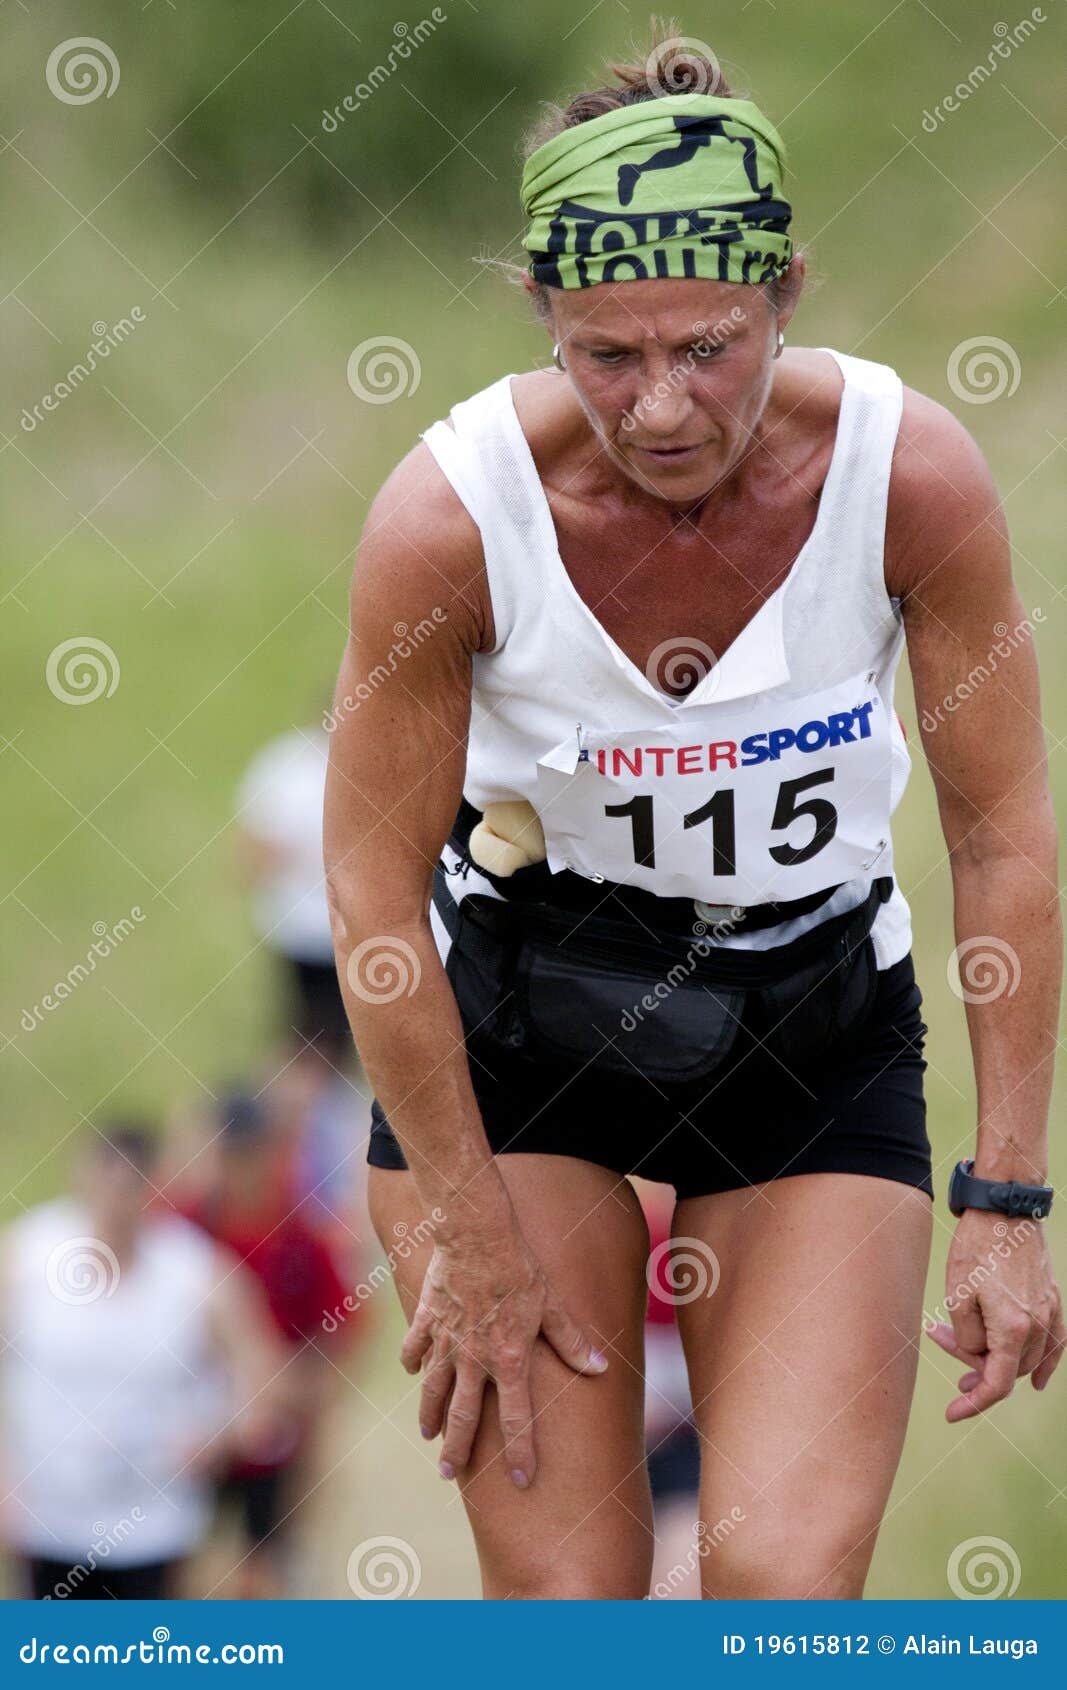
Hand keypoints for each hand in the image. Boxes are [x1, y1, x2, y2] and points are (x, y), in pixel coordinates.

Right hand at [400, 1228, 607, 1488]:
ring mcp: (445, 1341)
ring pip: (433, 1389)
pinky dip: (411, 1362)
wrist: (476, 1236)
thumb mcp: (553, 1305)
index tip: (520, 1480)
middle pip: (463, 1416)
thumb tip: (601, 1368)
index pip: (517, 1420)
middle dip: (456, 1449)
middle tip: (447, 1474)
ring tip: (427, 1434)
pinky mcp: (426, 1319)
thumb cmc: (520, 1268)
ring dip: (429, 1414)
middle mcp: (474, 1359)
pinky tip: (411, 1372)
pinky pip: (414, 1348)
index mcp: (508, 1360)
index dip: (521, 1453)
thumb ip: (573, 1341)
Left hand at [925, 1210, 1064, 1420]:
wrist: (1005, 1208)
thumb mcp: (957, 1296)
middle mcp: (1038, 1325)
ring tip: (961, 1343)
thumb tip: (977, 1356)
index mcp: (1013, 1329)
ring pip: (1026, 1357)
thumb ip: (967, 1338)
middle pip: (1008, 1369)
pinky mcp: (1052, 1298)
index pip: (996, 1384)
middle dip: (973, 1367)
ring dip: (995, 1357)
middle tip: (942, 1345)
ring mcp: (1050, 1312)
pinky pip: (1054, 1343)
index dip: (973, 1404)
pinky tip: (1037, 1381)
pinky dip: (1045, 1363)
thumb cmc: (976, 1248)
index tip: (952, 1414)